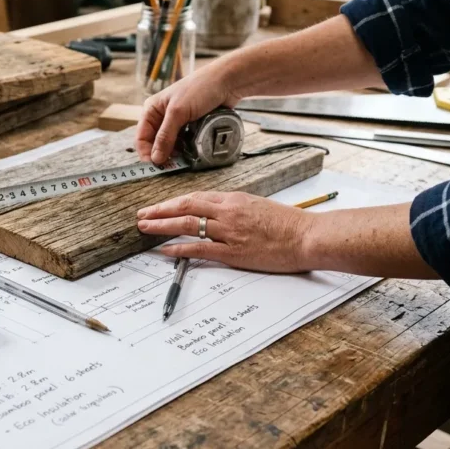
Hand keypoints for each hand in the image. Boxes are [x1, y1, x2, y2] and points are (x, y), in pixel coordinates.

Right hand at [136, 63, 237, 163]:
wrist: (227, 81)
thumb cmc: (200, 88)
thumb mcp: (178, 112)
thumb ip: (165, 136)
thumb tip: (156, 159)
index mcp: (152, 110)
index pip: (142, 138)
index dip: (147, 153)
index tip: (156, 166)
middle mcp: (162, 116)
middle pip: (156, 143)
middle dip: (163, 154)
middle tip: (172, 165)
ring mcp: (178, 122)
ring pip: (171, 145)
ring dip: (177, 153)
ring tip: (184, 157)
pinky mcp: (191, 126)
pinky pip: (185, 142)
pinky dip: (187, 148)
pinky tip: (192, 150)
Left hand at [136, 191, 312, 272]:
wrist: (307, 236)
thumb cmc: (288, 223)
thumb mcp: (258, 205)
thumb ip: (235, 208)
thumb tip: (217, 212)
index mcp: (234, 199)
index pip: (195, 197)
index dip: (173, 201)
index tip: (158, 206)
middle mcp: (228, 211)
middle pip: (185, 206)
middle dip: (159, 210)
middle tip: (141, 215)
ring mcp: (229, 231)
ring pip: (187, 224)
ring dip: (162, 225)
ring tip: (145, 228)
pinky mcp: (233, 251)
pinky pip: (200, 248)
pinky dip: (179, 248)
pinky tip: (165, 250)